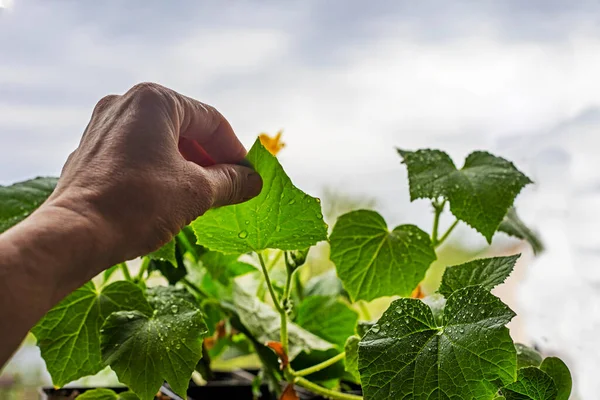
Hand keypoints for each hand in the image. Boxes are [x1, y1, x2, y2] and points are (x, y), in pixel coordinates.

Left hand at [46, 82, 261, 276]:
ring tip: (203, 194)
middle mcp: (126, 104)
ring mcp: (103, 125)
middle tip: (229, 187)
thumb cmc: (138, 205)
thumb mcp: (197, 192)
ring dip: (187, 165)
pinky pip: (138, 153)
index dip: (235, 151)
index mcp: (154, 101)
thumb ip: (231, 182)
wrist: (75, 235)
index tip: (248, 178)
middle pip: (185, 128)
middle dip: (211, 159)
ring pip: (161, 141)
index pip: (212, 121)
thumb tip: (254, 181)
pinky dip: (160, 169)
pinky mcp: (91, 150)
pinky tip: (170, 196)